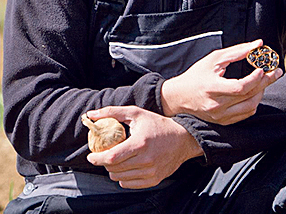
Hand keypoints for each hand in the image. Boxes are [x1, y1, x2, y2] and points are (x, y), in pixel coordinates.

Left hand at [86, 106, 202, 188]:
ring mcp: (151, 172)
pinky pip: (128, 184)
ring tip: (119, 160)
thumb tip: (91, 115)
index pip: (111, 157)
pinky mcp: (154, 180)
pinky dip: (123, 177)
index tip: (91, 155)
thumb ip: (112, 113)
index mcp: (140, 143)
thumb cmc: (158, 125)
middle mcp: (146, 160)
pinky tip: (128, 167)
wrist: (183, 139)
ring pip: (119, 178)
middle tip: (107, 154)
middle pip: (113, 169)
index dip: (97, 158)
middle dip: (104, 162)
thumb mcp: (137, 114)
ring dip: (113, 170)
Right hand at [160, 40, 282, 124]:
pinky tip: (255, 91)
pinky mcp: (223, 122)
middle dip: (266, 82)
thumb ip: (237, 51)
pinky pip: (246, 114)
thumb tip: (258, 44)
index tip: (264, 68)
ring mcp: (220, 116)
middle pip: (249, 96)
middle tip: (276, 71)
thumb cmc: (196, 75)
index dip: (255, 78)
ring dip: (261, 92)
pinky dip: (254, 102)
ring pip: (251, 107)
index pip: (240, 88)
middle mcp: (217, 106)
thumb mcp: (214, 59)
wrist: (178, 97)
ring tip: (265, 80)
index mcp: (212, 89)